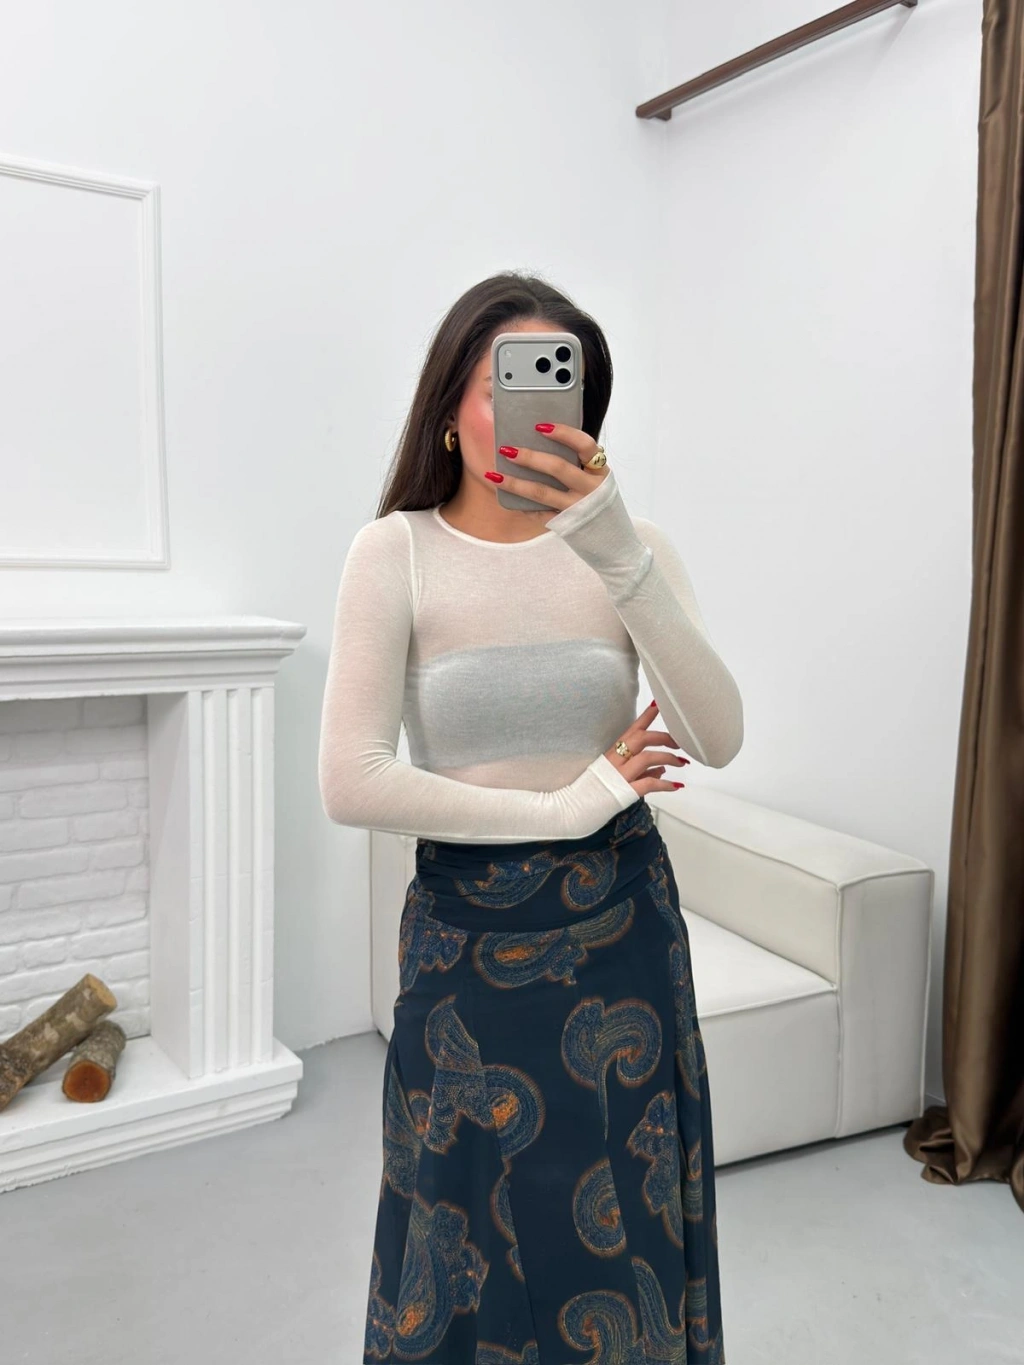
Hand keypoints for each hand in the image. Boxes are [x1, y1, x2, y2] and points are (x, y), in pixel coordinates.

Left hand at [486, 421, 608, 519]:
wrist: (614, 540)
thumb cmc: (600, 501)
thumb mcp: (598, 479)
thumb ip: (578, 463)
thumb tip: (541, 440)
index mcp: (600, 471)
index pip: (584, 445)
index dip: (563, 433)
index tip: (540, 426)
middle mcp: (591, 488)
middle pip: (558, 468)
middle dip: (529, 457)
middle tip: (506, 449)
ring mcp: (577, 508)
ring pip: (541, 492)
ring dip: (515, 483)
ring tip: (493, 475)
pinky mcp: (566, 524)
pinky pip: (539, 513)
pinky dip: (522, 506)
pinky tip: (506, 498)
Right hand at [604, 701, 690, 797]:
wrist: (576, 807)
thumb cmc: (596, 791)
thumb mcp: (617, 775)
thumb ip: (642, 771)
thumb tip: (662, 769)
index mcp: (613, 753)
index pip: (632, 729)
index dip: (646, 716)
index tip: (658, 704)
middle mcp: (616, 760)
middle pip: (642, 739)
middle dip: (664, 737)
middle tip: (679, 742)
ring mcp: (620, 775)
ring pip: (648, 758)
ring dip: (668, 758)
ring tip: (681, 763)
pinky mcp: (624, 791)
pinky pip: (649, 784)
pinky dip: (665, 784)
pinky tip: (676, 786)